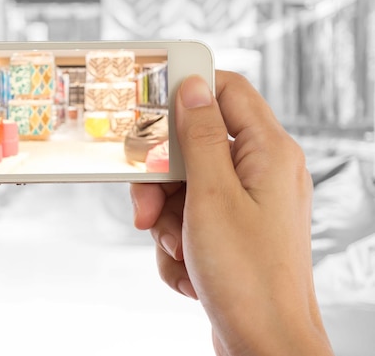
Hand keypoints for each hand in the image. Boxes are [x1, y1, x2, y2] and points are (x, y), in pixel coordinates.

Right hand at [131, 72, 332, 354]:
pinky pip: (188, 219)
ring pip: (184, 187)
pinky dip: (178, 244)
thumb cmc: (247, 276)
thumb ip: (199, 136)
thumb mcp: (211, 196)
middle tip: (148, 209)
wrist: (263, 346)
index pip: (227, 91)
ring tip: (180, 251)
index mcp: (268, 152)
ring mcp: (245, 204)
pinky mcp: (231, 232)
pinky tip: (190, 272)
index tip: (148, 104)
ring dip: (167, 220)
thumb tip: (192, 86)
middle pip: (193, 146)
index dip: (186, 91)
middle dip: (162, 181)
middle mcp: (260, 173)